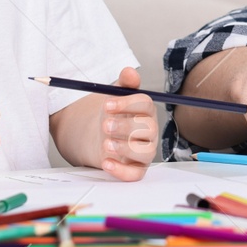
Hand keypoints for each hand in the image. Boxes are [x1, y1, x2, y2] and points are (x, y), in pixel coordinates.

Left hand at [99, 67, 158, 181]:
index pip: (145, 104)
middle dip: (125, 127)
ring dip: (125, 148)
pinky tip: (106, 162)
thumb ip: (123, 84)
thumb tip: (130, 71)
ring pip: (145, 152)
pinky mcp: (135, 169)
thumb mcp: (114, 96)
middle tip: (105, 125)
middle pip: (148, 128)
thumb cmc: (111, 115)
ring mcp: (143, 151)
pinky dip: (121, 171)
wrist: (98, 135)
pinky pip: (135, 174)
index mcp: (145, 111)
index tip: (107, 105)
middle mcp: (148, 131)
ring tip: (106, 144)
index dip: (127, 104)